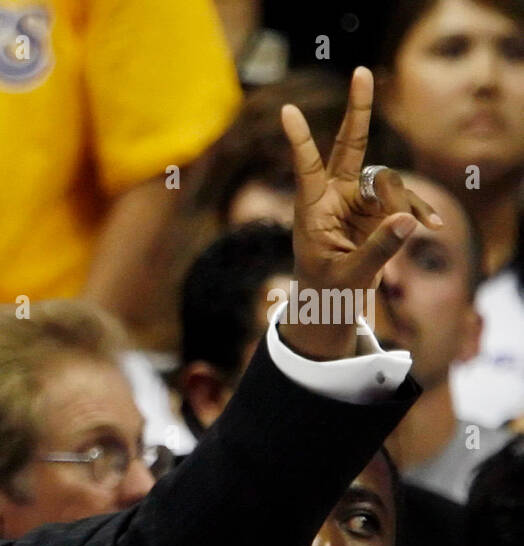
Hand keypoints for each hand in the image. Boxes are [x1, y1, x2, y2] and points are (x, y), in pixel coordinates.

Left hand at [280, 66, 442, 359]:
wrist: (331, 299)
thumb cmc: (327, 288)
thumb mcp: (349, 276)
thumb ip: (377, 250)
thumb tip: (408, 220)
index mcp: (312, 209)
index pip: (306, 168)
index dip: (300, 139)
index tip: (287, 110)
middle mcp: (334, 196)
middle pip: (350, 146)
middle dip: (359, 110)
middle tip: (362, 72)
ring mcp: (358, 199)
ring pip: (387, 181)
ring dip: (402, 202)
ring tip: (416, 229)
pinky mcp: (378, 208)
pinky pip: (403, 199)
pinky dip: (417, 211)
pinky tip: (432, 226)